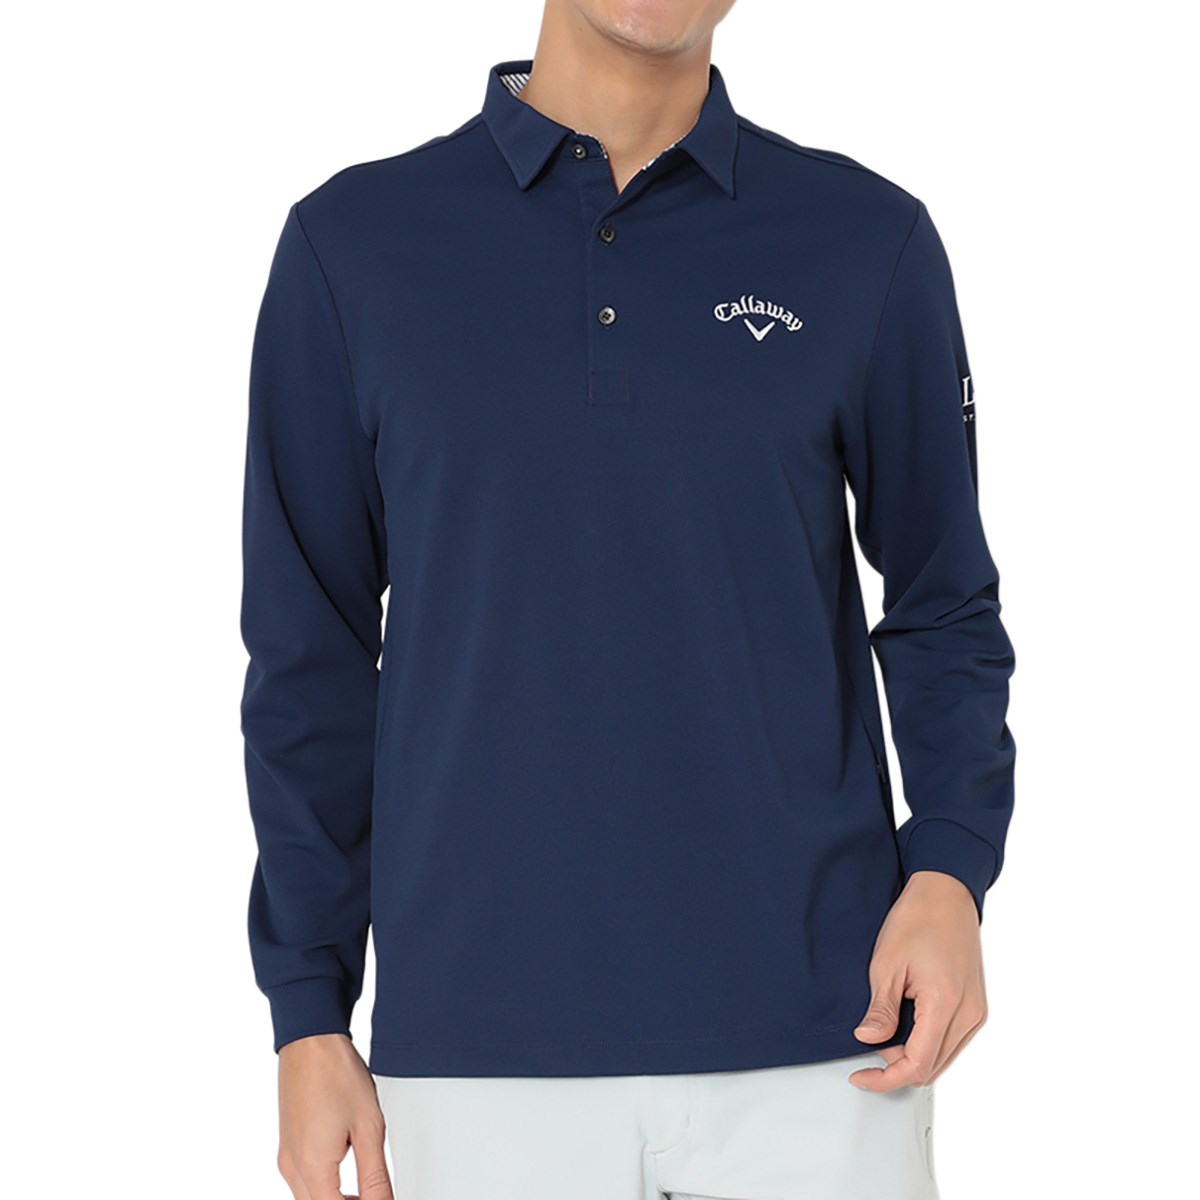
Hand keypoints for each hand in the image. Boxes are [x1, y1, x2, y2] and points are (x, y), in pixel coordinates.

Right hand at [276, 1032, 392, 1199]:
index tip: (381, 1199)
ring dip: (336, 1199)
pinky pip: (303, 1181)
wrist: (311, 1040)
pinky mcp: (287, 1146)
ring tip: (367, 1189)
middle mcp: (293, 1167)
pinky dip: (325, 1186)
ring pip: (309, 1198)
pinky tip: (347, 1175)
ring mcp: (287, 1156)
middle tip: (376, 1193)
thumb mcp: (369, 1127)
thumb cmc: (335, 1072)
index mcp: (313, 1168)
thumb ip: (376, 1176)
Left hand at [848, 870, 987, 1091]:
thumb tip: (868, 1040)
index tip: (861, 1076)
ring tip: (884, 1031)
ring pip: (943, 1058)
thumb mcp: (886, 964)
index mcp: (946, 1004)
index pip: (918, 1064)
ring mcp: (977, 1012)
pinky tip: (906, 1024)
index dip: (886, 1078)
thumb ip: (881, 1009)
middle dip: (897, 1067)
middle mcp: (970, 1014)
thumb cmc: (918, 919)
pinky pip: (951, 1041)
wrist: (946, 893)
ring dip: (912, 1055)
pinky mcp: (977, 1007)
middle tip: (867, 1048)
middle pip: (932, 1067)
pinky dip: (927, 1042)